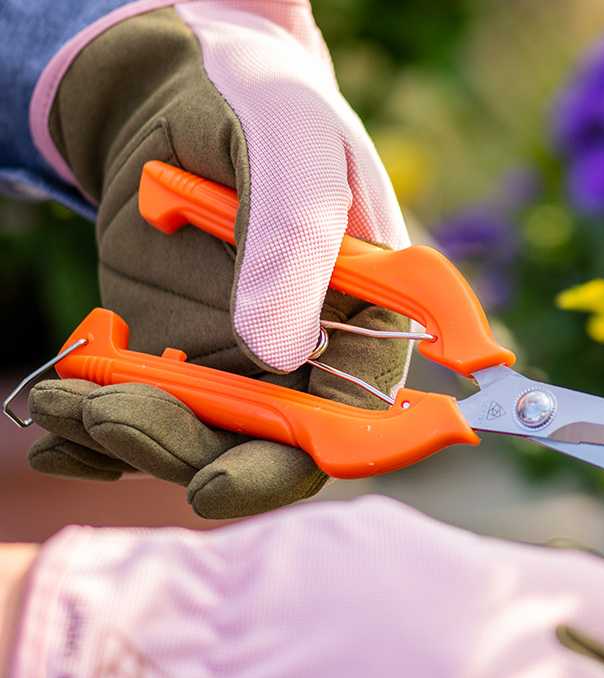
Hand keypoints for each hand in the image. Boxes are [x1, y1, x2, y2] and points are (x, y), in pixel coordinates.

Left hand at [27, 4, 411, 516]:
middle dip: (194, 453)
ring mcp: (245, 360)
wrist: (179, 95)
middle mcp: (314, 352)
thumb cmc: (258, 103)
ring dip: (131, 438)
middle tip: (115, 420)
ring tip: (68, 402)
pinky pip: (153, 413)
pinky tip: (59, 419)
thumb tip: (284, 350)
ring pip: (203, 437)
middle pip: (273, 444)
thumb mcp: (288, 145)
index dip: (302, 458)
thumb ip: (297, 237)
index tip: (220, 482)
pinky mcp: (183, 356)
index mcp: (370, 313)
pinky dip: (98, 433)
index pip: (358, 412)